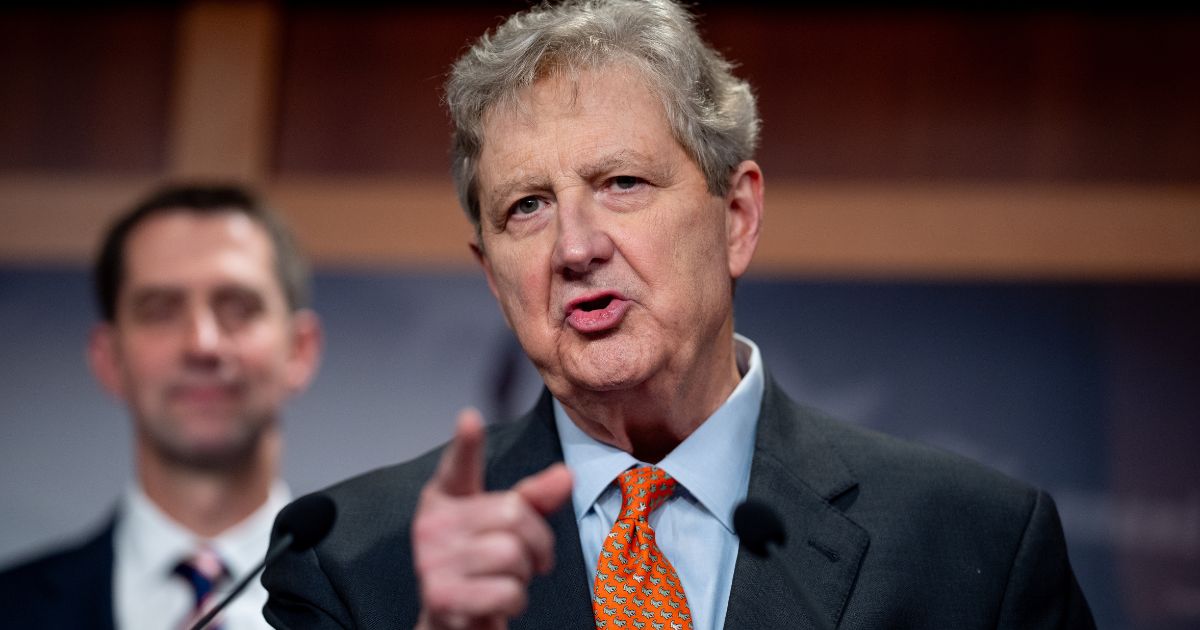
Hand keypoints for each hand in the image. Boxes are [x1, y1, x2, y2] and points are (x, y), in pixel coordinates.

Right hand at [413, 408, 572, 629]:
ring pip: (512, 554)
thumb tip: (566, 476)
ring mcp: (432, 561)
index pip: (458, 466)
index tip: (470, 418)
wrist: (453, 620)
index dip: (466, 443)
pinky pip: (505, 591)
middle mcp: (432, 525)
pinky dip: (514, 600)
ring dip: (524, 575)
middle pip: (513, 514)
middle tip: (528, 558)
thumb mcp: (506, 526)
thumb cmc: (482, 566)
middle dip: (537, 542)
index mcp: (445, 498)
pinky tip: (497, 601)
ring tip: (507, 579)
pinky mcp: (441, 597)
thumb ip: (535, 499)